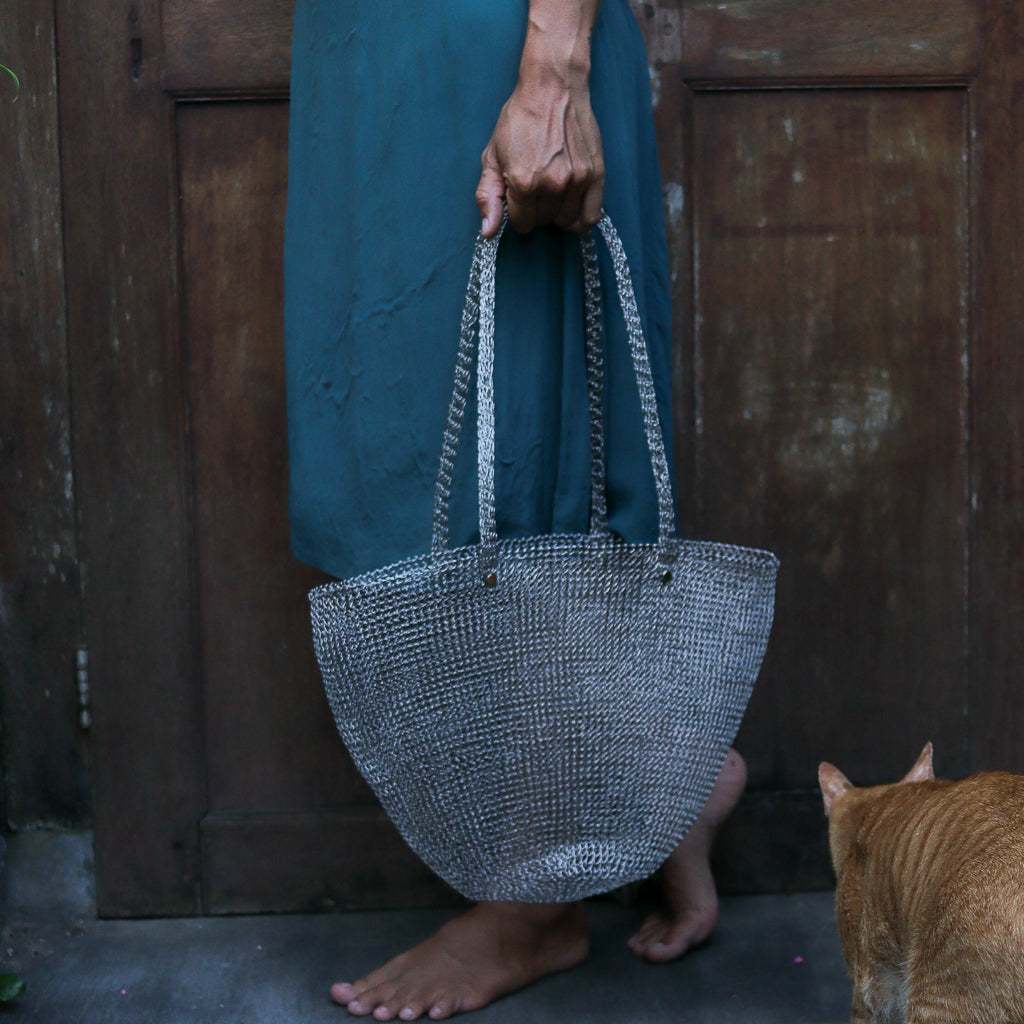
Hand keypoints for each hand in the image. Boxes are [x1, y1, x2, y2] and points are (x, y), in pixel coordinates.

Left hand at [475, 73, 604, 237]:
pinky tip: (572, 209)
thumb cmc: (520, 119)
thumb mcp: (492, 156)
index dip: (517, 213)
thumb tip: (488, 232)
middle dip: (536, 211)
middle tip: (535, 189)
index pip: (522, 224)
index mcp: (524, 183)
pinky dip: (581, 219)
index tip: (518, 198)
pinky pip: (592, 216)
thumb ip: (488, 196)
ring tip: (552, 193)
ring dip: (557, 213)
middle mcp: (552, 186)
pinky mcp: (595, 175)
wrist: (553, 88)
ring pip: (566, 220)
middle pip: (544, 222)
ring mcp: (577, 181)